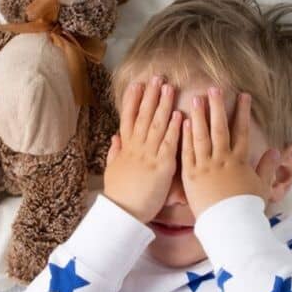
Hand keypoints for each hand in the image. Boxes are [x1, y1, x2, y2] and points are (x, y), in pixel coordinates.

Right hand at [102, 76, 183, 222]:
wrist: (123, 214)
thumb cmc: (120, 195)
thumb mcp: (113, 170)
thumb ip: (115, 152)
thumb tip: (115, 137)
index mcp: (125, 148)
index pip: (127, 118)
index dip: (132, 100)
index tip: (136, 83)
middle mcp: (136, 148)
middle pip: (142, 116)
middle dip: (150, 95)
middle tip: (157, 77)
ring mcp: (148, 156)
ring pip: (156, 125)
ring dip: (163, 105)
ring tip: (168, 87)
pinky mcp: (161, 166)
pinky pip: (168, 144)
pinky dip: (173, 128)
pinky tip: (179, 114)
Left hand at [181, 87, 279, 214]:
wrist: (230, 225)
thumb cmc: (246, 209)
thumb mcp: (262, 187)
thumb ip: (268, 167)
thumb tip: (277, 150)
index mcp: (240, 162)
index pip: (242, 132)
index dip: (243, 112)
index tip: (243, 96)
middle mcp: (223, 160)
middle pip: (221, 128)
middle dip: (218, 107)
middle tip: (215, 88)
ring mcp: (206, 167)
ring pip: (202, 136)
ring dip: (200, 116)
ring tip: (197, 98)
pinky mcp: (191, 176)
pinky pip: (187, 152)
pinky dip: (185, 136)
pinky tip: (182, 122)